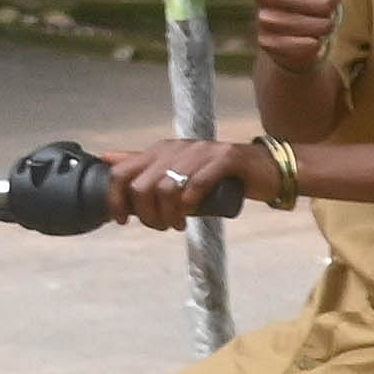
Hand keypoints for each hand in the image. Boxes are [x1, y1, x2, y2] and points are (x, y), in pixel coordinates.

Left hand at [102, 135, 254, 231]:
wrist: (265, 169)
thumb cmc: (218, 174)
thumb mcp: (176, 168)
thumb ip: (143, 164)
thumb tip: (107, 159)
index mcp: (161, 150)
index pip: (123, 172)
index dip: (116, 200)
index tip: (122, 220)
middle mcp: (177, 148)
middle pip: (142, 186)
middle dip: (146, 214)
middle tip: (160, 226)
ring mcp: (202, 152)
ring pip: (167, 187)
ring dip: (167, 214)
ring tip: (176, 225)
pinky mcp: (226, 159)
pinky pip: (197, 184)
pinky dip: (189, 203)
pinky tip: (190, 214)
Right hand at [253, 0, 340, 79]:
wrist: (297, 26)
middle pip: (318, 2)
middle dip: (328, 5)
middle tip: (322, 3)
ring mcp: (262, 18)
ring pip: (311, 25)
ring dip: (322, 24)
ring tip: (316, 20)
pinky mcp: (267, 43)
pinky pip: (302, 45)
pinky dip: (312, 43)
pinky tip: (307, 37)